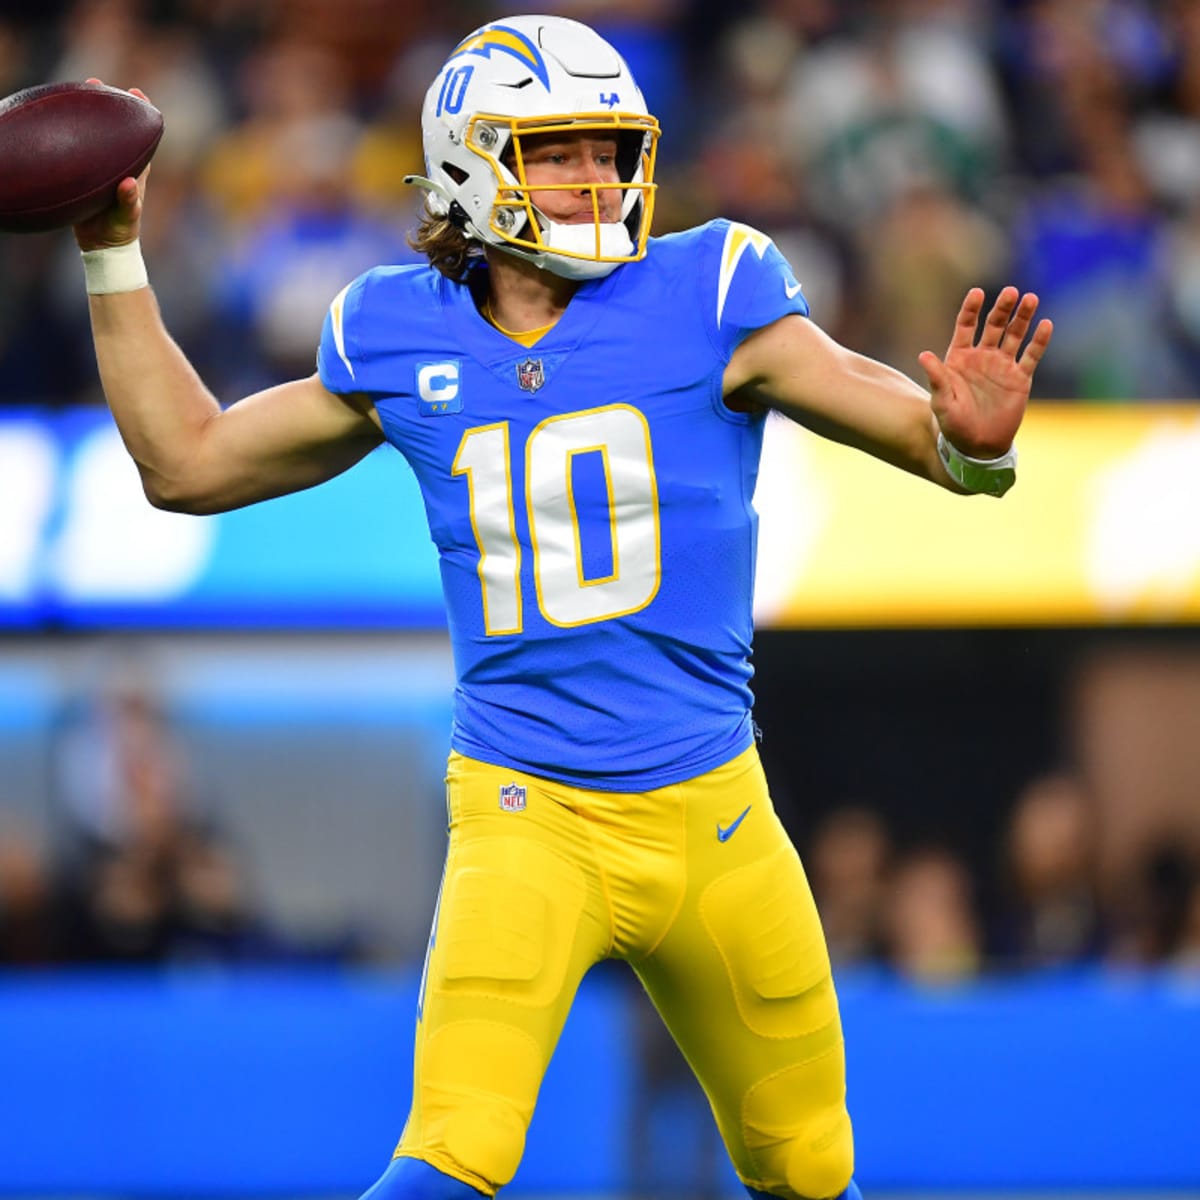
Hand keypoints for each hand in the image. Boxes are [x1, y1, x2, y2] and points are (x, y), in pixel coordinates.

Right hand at [72, 81, 151, 251]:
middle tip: (97, 83)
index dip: (141, 114)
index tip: (137, 94)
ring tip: (77, 91)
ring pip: (95, 137)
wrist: (103, 246)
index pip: (141, 138)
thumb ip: (129, 202)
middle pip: (116, 129)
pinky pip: (78, 150)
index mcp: (136, 171)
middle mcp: (120, 164)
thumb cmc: (120, 232)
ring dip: (88, 115)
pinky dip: (70, 135)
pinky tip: (55, 122)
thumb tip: (128, 183)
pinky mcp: (85, 176)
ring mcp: (102, 168)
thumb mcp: (126, 219)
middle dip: (110, 105)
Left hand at [918, 287, 1052, 458]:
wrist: (977, 446)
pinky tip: (1045, 325)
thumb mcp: (941, 402)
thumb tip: (923, 356)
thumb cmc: (953, 425)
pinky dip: (1039, 341)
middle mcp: (982, 357)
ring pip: (1015, 335)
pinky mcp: (1020, 378)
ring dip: (1023, 317)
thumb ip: (936, 378)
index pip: (965, 326)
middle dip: (1001, 308)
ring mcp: (1002, 366)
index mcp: (959, 358)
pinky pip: (1031, 355)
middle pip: (993, 325)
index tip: (977, 293)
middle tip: (1010, 292)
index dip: (971, 309)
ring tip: (1030, 299)